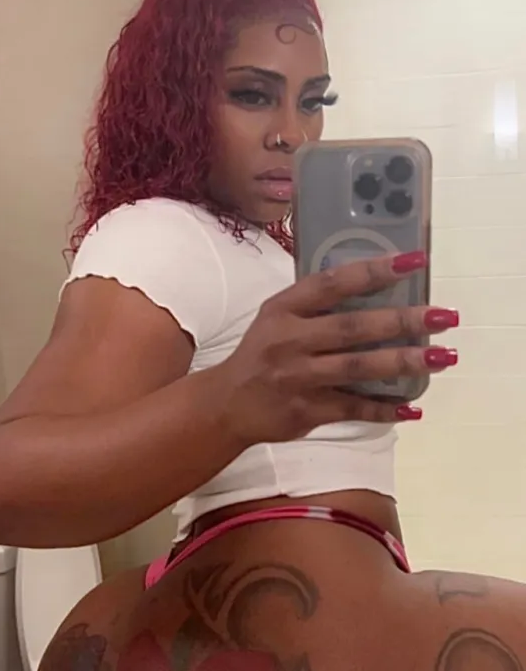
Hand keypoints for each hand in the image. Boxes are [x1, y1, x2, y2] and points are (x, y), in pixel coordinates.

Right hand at [218, 251, 458, 444]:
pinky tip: (411, 407)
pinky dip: (384, 409)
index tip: (413, 261)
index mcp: (283, 309)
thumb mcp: (276, 318)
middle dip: (402, 321)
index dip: (373, 271)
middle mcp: (289, 340)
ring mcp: (298, 377)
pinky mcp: (306, 410)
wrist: (227, 403)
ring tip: (441, 357)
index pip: (331, 283)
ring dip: (403, 362)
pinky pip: (353, 408)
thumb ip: (315, 304)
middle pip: (352, 327)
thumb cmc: (261, 353)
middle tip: (443, 316)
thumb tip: (376, 285)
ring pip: (358, 368)